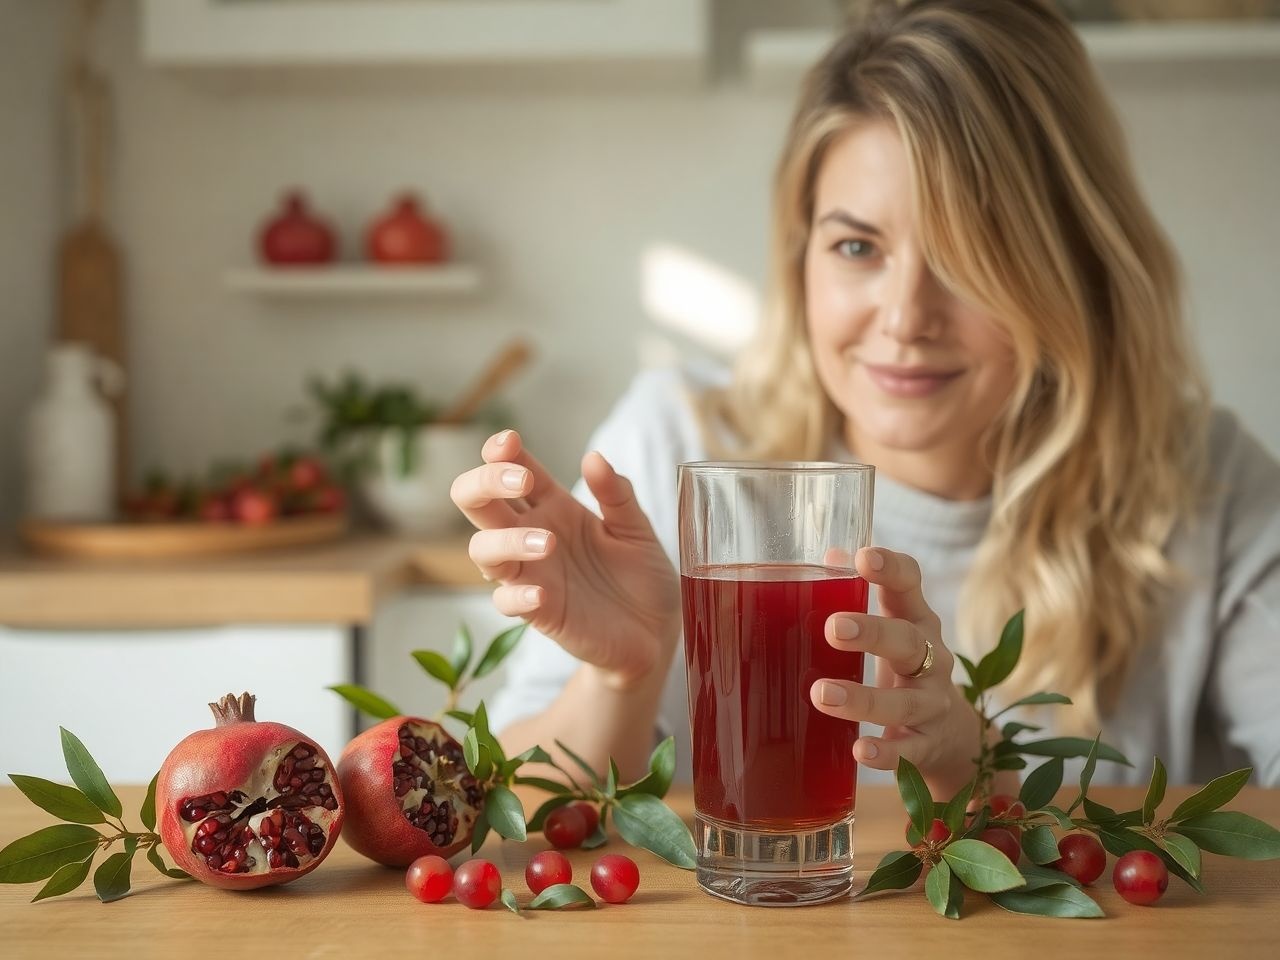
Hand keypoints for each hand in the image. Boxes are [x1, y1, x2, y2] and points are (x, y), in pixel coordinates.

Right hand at [450, 429, 680, 687]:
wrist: (655, 633)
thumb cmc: (641, 576)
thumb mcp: (637, 529)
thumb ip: (616, 495)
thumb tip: (593, 458)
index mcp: (554, 507)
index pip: (512, 470)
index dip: (500, 452)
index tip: (509, 442)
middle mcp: (532, 535)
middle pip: (478, 503)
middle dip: (486, 483)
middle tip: (522, 482)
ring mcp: (531, 574)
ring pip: (483, 550)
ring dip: (506, 541)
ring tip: (547, 542)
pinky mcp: (539, 613)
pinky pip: (507, 602)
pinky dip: (518, 596)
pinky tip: (542, 594)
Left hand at [808, 546, 980, 799]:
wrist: (956, 737)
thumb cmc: (907, 668)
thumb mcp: (891, 628)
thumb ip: (858, 592)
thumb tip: (828, 555)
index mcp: (916, 621)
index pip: (911, 585)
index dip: (892, 569)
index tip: (865, 557)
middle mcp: (933, 659)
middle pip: (909, 641)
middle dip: (872, 633)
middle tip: (832, 627)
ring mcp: (934, 704)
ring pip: (906, 701)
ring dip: (864, 699)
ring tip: (822, 694)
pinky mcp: (929, 746)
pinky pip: (910, 750)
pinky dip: (887, 752)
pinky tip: (860, 751)